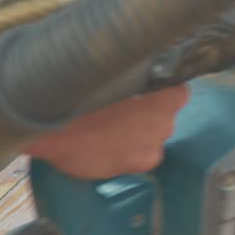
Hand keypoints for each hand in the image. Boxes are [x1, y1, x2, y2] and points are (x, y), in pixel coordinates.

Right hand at [21, 84, 189, 178]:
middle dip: (150, 112)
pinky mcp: (140, 164)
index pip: (179, 91)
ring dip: (142, 132)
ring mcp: (153, 147)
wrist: (55, 131)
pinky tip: (113, 145)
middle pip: (166, 115)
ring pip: (155, 135)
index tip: (151, 89)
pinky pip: (145, 154)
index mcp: (161, 99)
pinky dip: (134, 150)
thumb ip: (130, 77)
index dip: (165, 90)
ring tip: (114, 128)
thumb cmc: (78, 96)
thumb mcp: (106, 75)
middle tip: (124, 108)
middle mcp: (164, 124)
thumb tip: (134, 71)